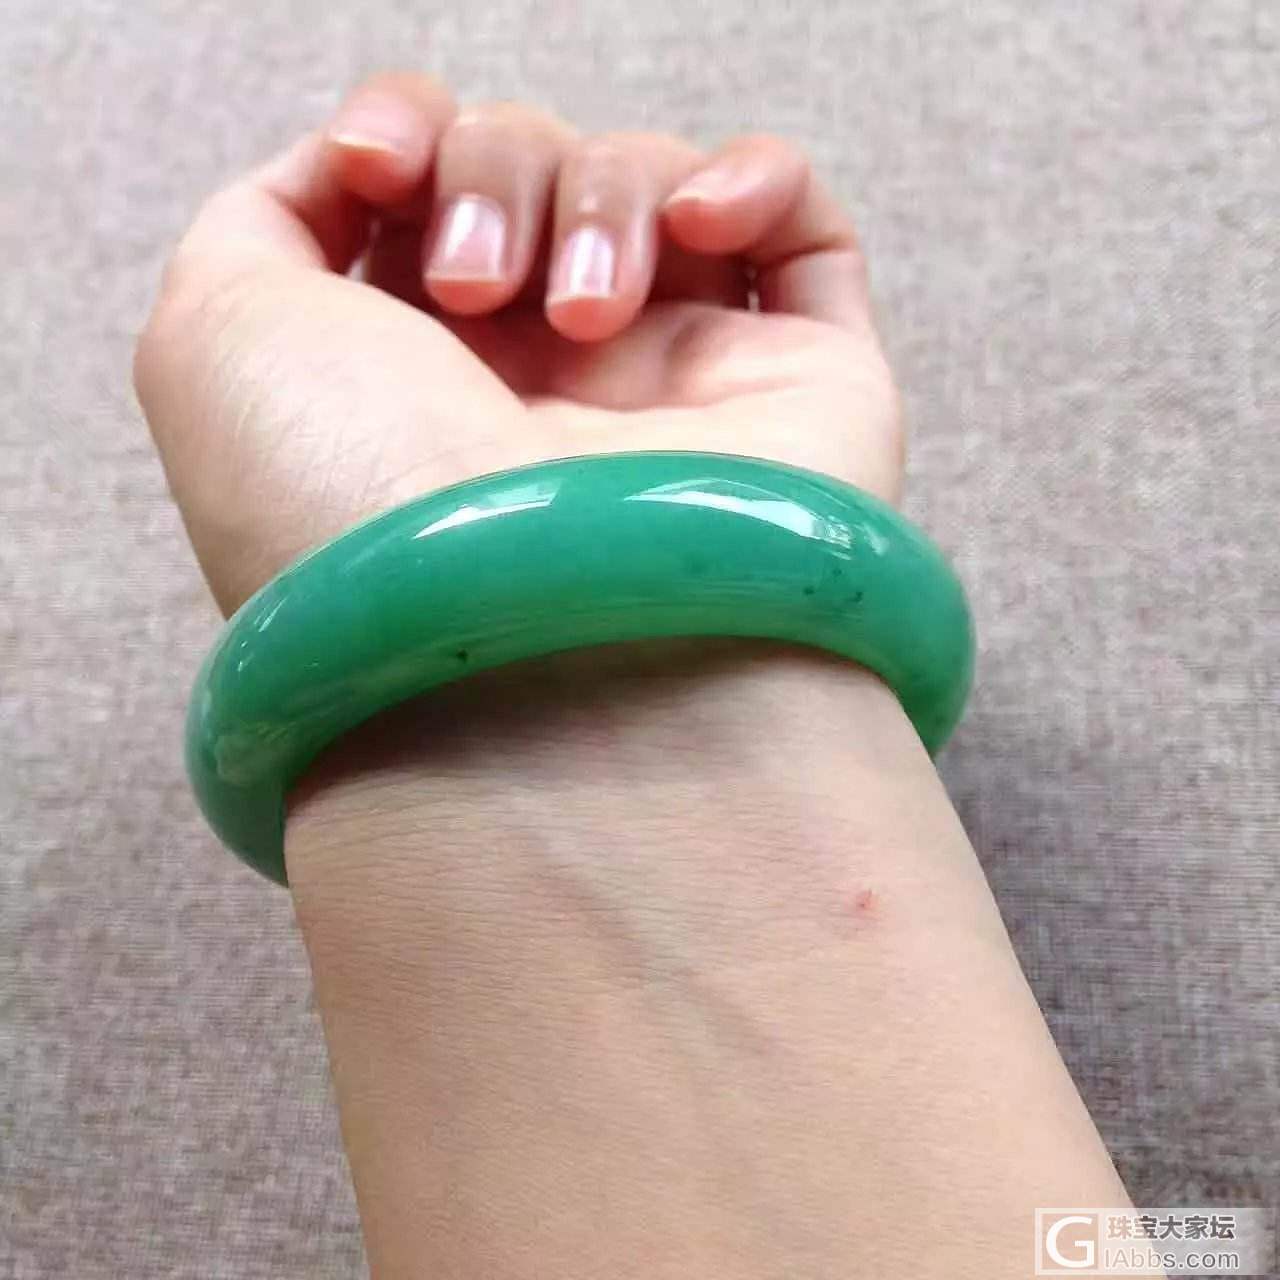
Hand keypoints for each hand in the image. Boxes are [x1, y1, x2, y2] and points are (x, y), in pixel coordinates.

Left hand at [135, 72, 901, 613]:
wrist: (532, 664)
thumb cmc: (358, 514)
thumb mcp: (212, 344)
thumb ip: (262, 221)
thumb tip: (361, 171)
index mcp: (413, 374)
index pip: (425, 188)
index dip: (402, 132)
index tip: (375, 170)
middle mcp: (540, 386)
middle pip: (531, 167)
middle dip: (491, 176)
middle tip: (472, 296)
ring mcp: (674, 388)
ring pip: (646, 183)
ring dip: (600, 198)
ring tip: (579, 320)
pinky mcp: (800, 391)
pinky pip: (805, 231)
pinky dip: (755, 178)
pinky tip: (699, 227)